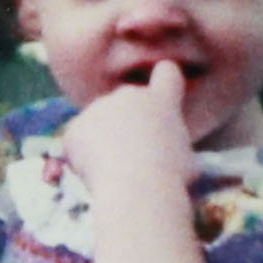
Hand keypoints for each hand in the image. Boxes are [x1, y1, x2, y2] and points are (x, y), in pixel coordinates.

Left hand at [59, 58, 195, 196]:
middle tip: (132, 159)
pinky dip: (83, 160)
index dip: (164, 83)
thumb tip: (169, 156)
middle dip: (126, 124)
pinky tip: (97, 175)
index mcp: (162, 101)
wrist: (137, 189)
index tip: (160, 101)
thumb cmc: (169, 180)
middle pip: (126, 105)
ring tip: (117, 172)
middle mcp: (129, 95)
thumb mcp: (186, 161)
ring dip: (104, 143)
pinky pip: (78, 145)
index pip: (167, 73)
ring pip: (99, 126)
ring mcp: (99, 108)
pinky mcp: (75, 128)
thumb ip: (173, 148)